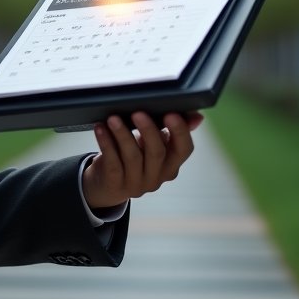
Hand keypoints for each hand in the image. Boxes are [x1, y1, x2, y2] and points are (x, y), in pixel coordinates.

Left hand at [81, 111, 202, 211]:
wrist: (107, 185)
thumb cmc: (135, 155)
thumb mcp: (154, 143)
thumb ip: (172, 130)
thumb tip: (197, 116)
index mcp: (171, 164)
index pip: (184, 150)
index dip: (180, 132)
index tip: (171, 114)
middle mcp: (157, 177)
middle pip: (157, 153)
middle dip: (148, 131)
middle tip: (138, 113)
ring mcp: (136, 183)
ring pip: (133, 157)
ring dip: (123, 134)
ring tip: (113, 118)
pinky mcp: (116, 184)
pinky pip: (112, 163)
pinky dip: (106, 144)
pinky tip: (101, 129)